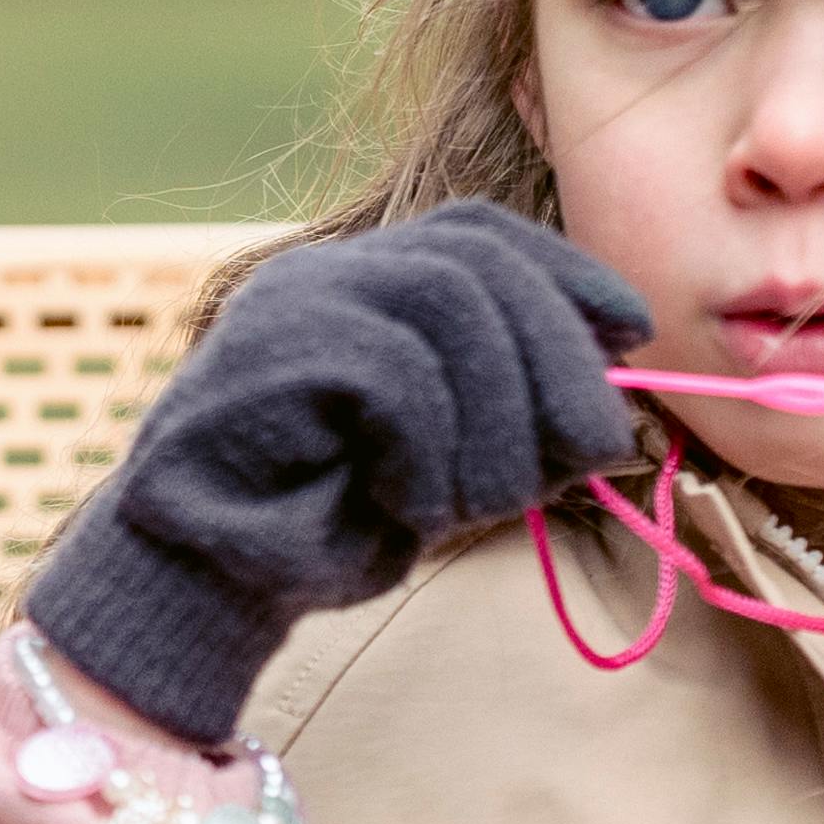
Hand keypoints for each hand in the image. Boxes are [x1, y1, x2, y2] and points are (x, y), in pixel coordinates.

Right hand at [21, 207, 650, 742]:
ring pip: (450, 307)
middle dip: (557, 358)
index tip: (632, 333)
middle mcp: (325, 273)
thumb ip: (508, 415)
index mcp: (360, 283)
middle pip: (480, 264)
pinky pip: (398, 375)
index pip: (478, 234)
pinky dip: (427, 453)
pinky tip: (406, 508)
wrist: (191, 589)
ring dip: (499, 419)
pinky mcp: (272, 353)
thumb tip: (612, 405)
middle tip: (591, 450)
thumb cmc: (317, 530)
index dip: (566, 274)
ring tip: (479, 503)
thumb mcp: (441, 464)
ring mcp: (291, 303)